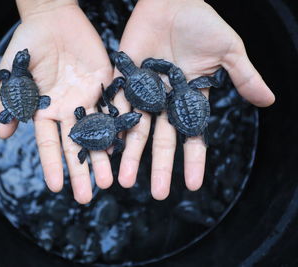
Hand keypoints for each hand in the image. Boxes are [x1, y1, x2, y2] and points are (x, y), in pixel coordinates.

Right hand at [0, 1, 113, 203]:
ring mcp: (88, 99)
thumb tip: (3, 135)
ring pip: (96, 133)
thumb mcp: (14, 74)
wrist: (52, 18)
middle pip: (75, 146)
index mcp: (46, 111)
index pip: (49, 144)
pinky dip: (118, 126)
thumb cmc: (28, 44)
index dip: (52, 165)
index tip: (56, 188)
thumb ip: (10, 103)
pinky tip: (124, 146)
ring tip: (110, 180)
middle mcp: (68, 110)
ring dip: (102, 157)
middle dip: (81, 171)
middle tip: (88, 196)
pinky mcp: (105, 84)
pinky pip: (113, 108)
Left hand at [112, 0, 274, 198]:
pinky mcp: (123, 79)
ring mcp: (143, 92)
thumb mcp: (228, 50)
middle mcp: (165, 101)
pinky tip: (105, 148)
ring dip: (131, 155)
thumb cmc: (202, 22)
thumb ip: (244, 76)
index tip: (192, 185)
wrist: (172, 0)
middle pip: (161, 140)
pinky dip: (109, 125)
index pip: (192, 135)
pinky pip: (115, 106)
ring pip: (135, 129)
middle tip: (157, 195)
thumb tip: (270, 101)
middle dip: (160, 166)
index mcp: (190, 98)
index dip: (193, 160)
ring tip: (124, 181)